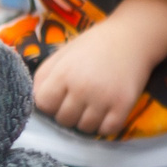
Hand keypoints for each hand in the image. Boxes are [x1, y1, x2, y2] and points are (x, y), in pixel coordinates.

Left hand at [31, 13, 166, 138]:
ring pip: (85, 128)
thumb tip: (34, 100)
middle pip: (64, 119)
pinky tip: (105, 112)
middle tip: (79, 100)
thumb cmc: (94, 44)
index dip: (50, 102)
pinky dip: (104, 125)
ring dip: (86, 120)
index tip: (60, 96)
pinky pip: (107, 130)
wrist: (132, 37)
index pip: (44, 105)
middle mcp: (82, 88)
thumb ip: (43, 76)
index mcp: (64, 73)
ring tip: (92, 105)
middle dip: (68, 112)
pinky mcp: (123, 105)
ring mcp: (104, 98)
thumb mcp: (63, 54)